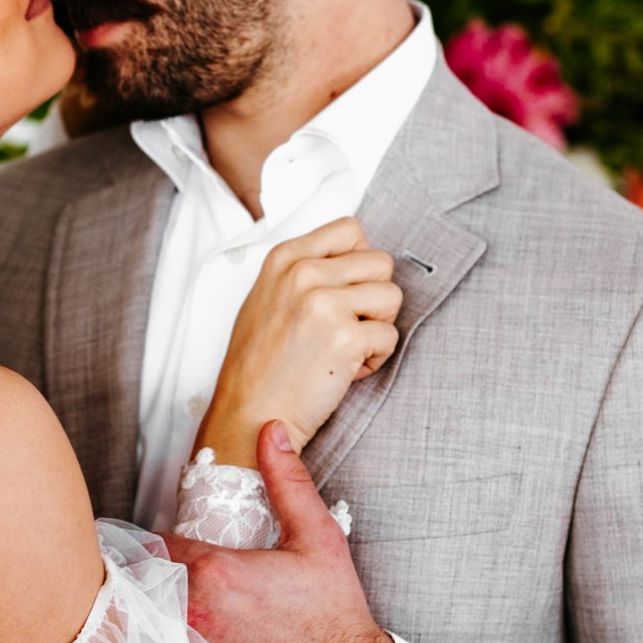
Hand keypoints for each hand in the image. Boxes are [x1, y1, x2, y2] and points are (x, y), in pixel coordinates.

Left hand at [163, 421, 394, 642]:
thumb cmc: (336, 619)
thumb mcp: (319, 538)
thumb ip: (287, 482)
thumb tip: (271, 434)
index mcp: (216, 573)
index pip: (155, 544)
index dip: (160, 540)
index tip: (173, 542)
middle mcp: (195, 614)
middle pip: (144, 583)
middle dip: (151, 575)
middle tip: (169, 573)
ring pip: (151, 623)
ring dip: (157, 612)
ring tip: (179, 608)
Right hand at [195, 216, 401, 465]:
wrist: (251, 413)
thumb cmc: (258, 364)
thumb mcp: (268, 296)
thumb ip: (307, 271)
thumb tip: (354, 261)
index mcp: (284, 258)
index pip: (350, 230)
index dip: (359, 262)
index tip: (347, 290)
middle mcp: (303, 274)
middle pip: (380, 262)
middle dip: (373, 297)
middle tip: (348, 325)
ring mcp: (323, 303)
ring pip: (392, 296)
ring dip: (377, 326)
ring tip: (346, 346)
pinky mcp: (344, 337)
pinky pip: (389, 336)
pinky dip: (375, 358)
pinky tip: (345, 369)